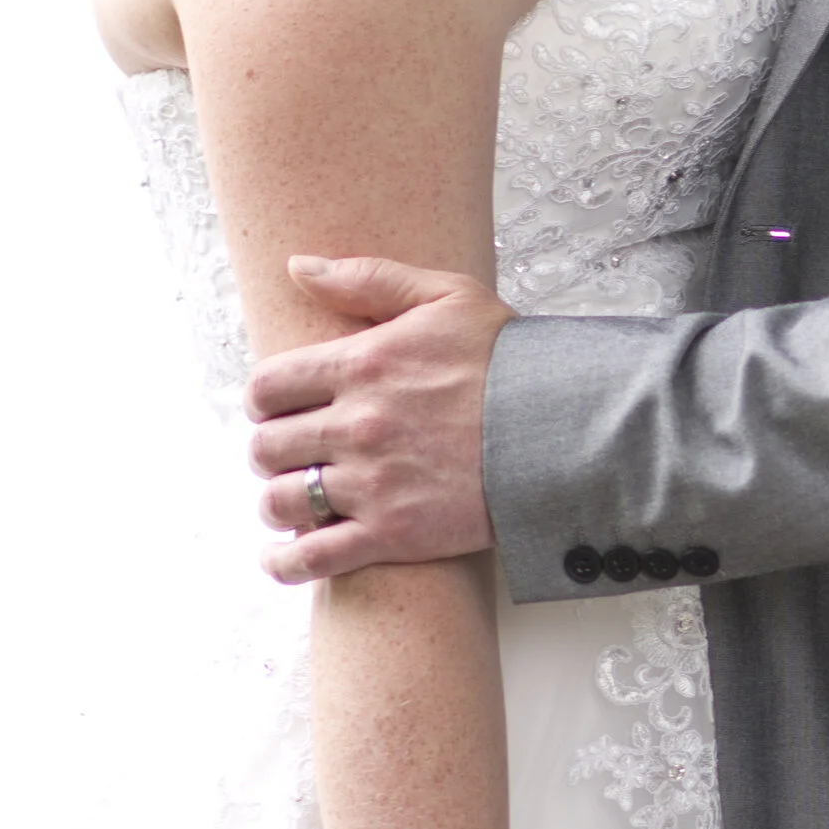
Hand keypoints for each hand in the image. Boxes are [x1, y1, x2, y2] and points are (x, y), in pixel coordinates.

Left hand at [249, 257, 511, 583]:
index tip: (276, 409)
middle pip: (266, 446)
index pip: (267, 386)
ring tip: (294, 502)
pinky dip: (287, 563)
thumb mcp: (446, 296)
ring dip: (278, 503)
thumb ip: (367, 278)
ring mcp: (372, 483)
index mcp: (361, 364)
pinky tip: (284, 559)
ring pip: (280, 501)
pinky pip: (312, 557)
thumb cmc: (510, 361)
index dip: (263, 400)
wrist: (565, 429)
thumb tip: (298, 266)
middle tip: (291, 455)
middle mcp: (356, 424)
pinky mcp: (392, 534)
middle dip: (271, 451)